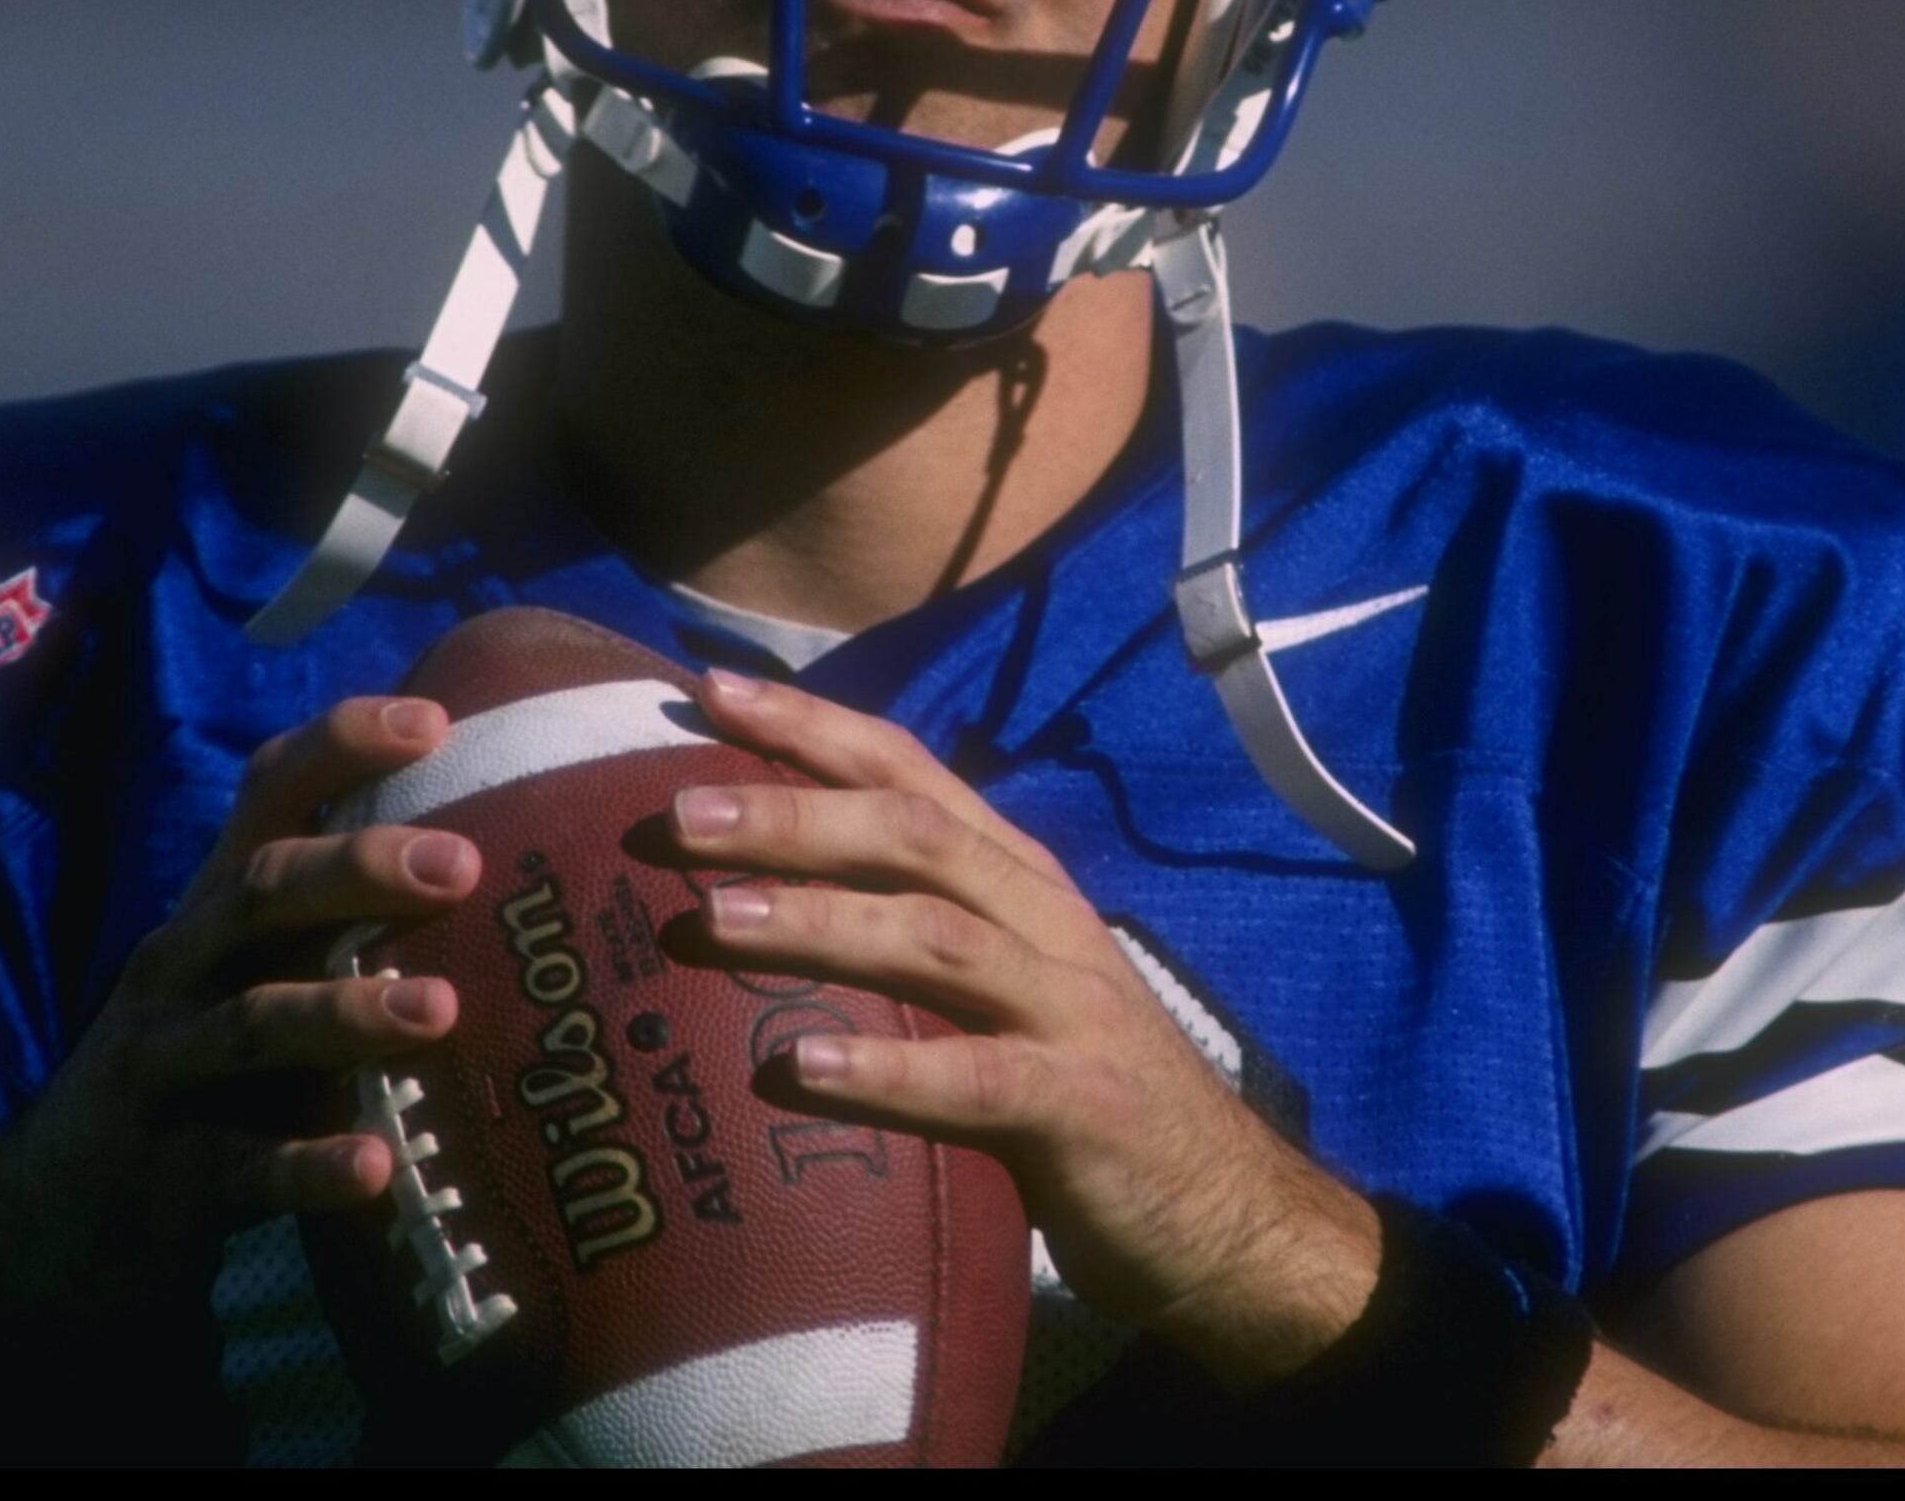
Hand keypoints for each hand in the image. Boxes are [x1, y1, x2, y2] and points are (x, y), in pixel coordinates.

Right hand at [0, 694, 481, 1317]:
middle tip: (463, 864)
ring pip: (250, 1026)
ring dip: (345, 1014)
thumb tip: (506, 847)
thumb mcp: (256, 975)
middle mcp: (181, 969)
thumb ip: (341, 918)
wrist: (56, 1214)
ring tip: (441, 1009)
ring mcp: (161, 1070)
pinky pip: (239, 1168)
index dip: (340, 747)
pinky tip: (373, 1170)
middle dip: (355, 870)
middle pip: (259, 895)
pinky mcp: (162, 1177)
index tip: (434, 723)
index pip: (267, 797)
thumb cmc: (207, 1069)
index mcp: (217, 909)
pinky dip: (305, 1167)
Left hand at [665, 666, 1382, 1388]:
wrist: (1227, 1212)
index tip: (711, 693)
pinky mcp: (1081, 1107)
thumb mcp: (1005, 994)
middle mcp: (1047, 925)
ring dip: (820, 921)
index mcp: (1022, 886)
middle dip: (795, 813)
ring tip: (710, 920)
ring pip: (939, 938)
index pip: (915, 774)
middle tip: (677, 814)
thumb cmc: (1085, 1098)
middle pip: (917, 836)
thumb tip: (767, 910)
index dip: (816, 728)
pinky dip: (887, 1067)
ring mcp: (1070, 1011)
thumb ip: (918, 942)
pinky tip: (799, 1068)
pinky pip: (976, 1078)